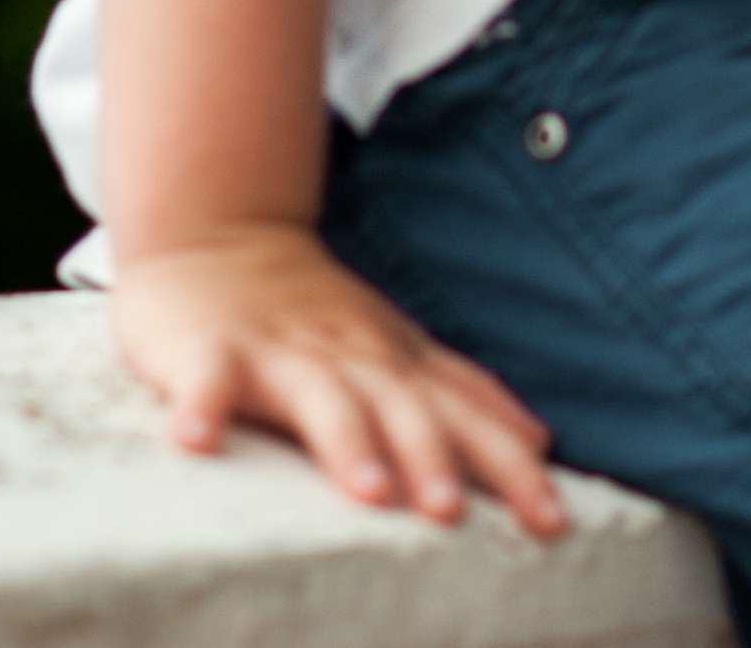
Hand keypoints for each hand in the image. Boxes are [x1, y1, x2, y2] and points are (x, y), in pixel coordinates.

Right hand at [114, 221, 567, 536]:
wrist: (221, 232)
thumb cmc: (318, 313)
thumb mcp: (400, 348)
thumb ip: (462, 393)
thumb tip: (540, 439)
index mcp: (398, 363)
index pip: (467, 416)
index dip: (509, 466)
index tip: (552, 519)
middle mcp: (351, 358)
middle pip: (403, 409)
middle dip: (432, 458)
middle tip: (454, 512)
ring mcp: (281, 353)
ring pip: (320, 398)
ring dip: (346, 442)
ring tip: (368, 491)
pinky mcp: (208, 351)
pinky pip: (207, 380)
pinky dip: (202, 406)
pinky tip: (198, 439)